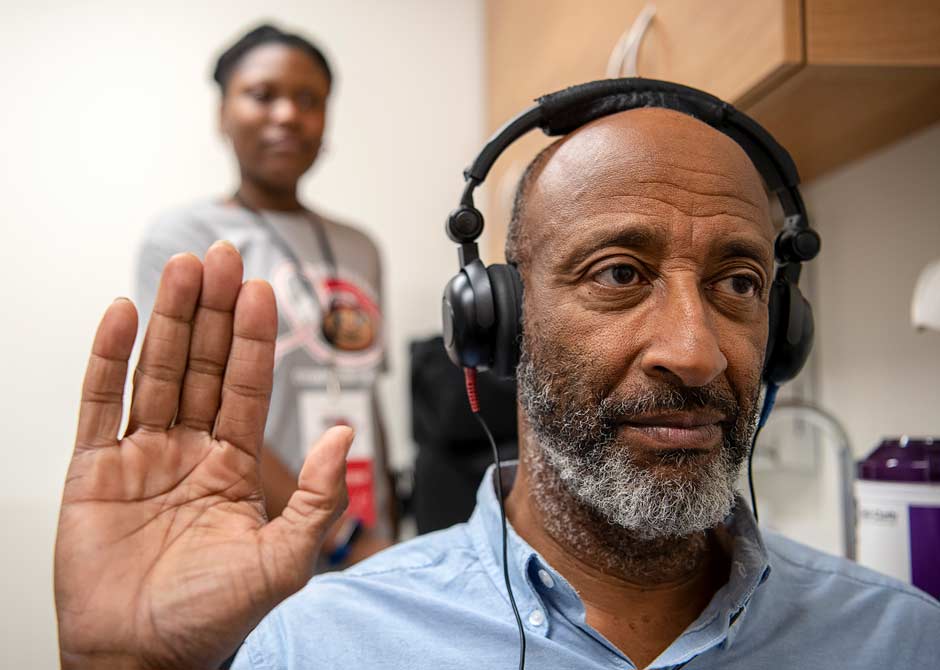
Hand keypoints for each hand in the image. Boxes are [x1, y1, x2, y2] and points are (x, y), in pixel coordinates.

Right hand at [55, 242, 351, 668]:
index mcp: (232, 466)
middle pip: (201, 365)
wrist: (143, 659)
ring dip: (168, 318)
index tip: (261, 290)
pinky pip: (99, 404)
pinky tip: (124, 315)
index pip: (246, 386)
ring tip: (181, 267)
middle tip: (223, 255)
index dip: (253, 338)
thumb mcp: (282, 561)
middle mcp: (188, 451)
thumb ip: (318, 497)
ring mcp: (140, 456)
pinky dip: (108, 358)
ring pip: (156, 371)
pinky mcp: (93, 471)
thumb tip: (345, 433)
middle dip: (212, 311)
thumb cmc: (210, 619)